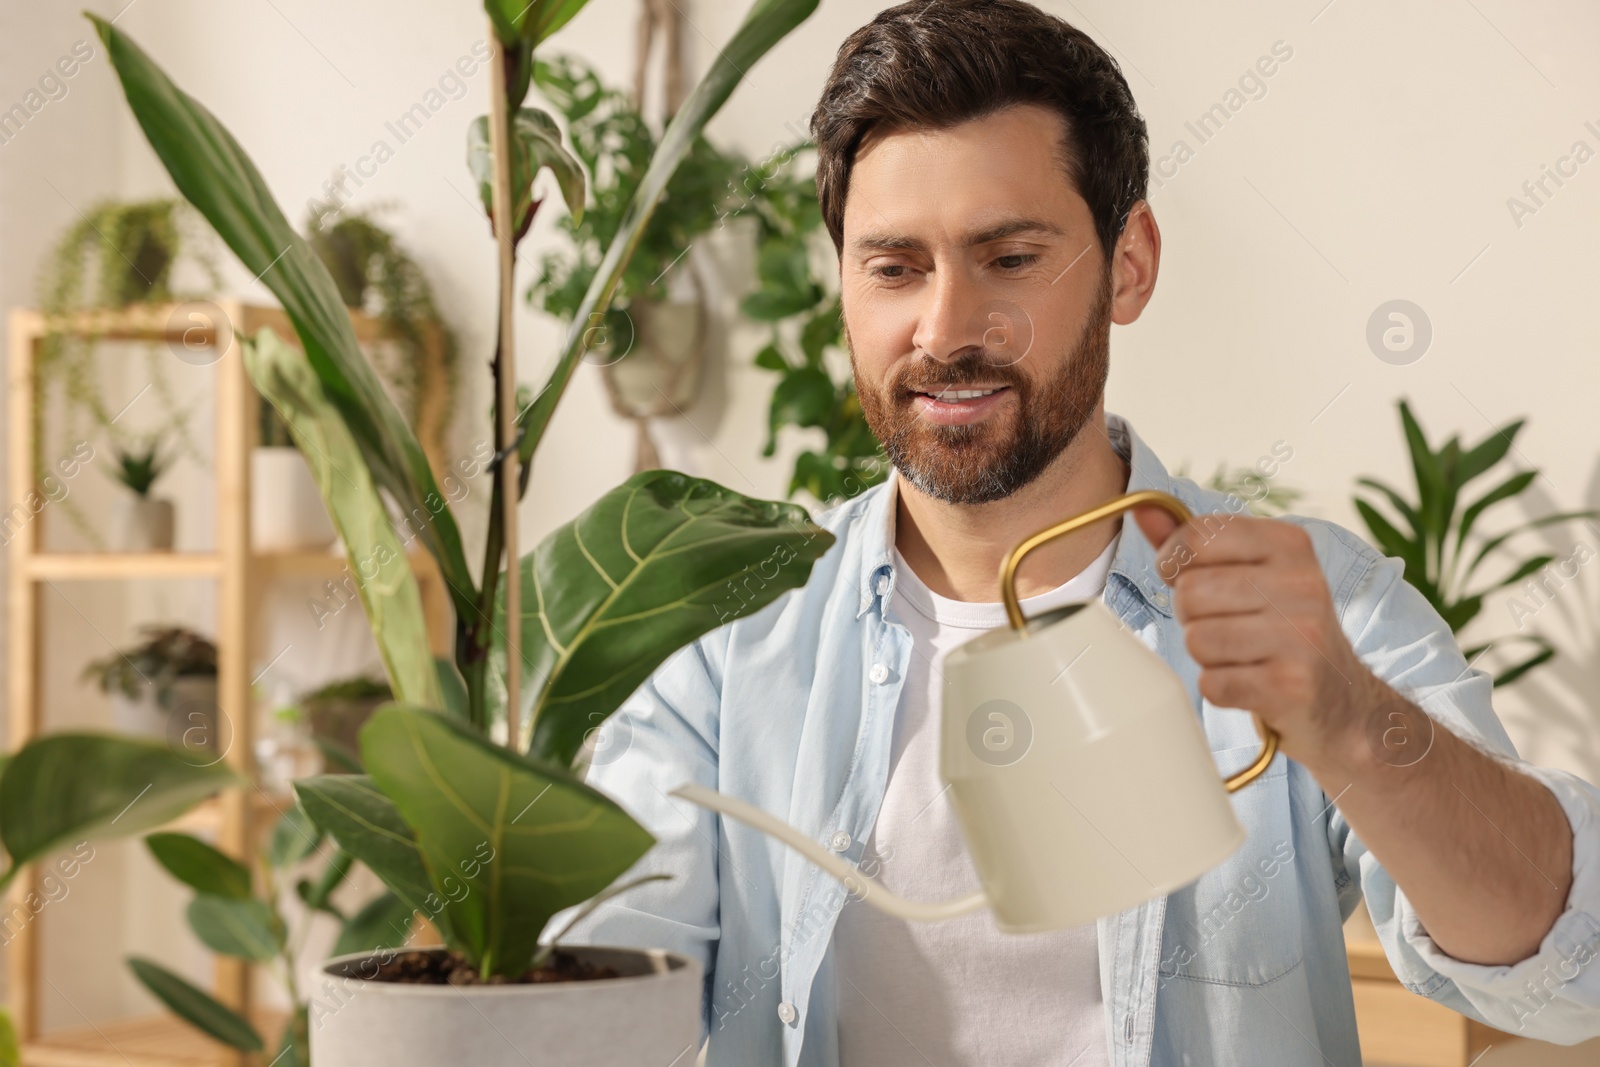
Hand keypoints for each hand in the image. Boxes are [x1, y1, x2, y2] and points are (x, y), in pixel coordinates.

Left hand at [1132, 506, 1392, 771]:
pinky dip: (1220, 688)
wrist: (1339, 696)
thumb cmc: (1278, 625)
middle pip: (1189, 592)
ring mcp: (1302, 636)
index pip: (1195, 537)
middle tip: (1225, 624)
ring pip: (1197, 639)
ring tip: (1241, 653)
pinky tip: (1250, 682)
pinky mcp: (1293, 686)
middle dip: (1191, 615)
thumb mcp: (1246, 571)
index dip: (1173, 562)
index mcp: (1289, 543)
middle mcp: (1302, 583)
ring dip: (1207, 655)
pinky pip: (1212, 683)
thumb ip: (1192, 541)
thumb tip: (1141, 508)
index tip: (1188, 577)